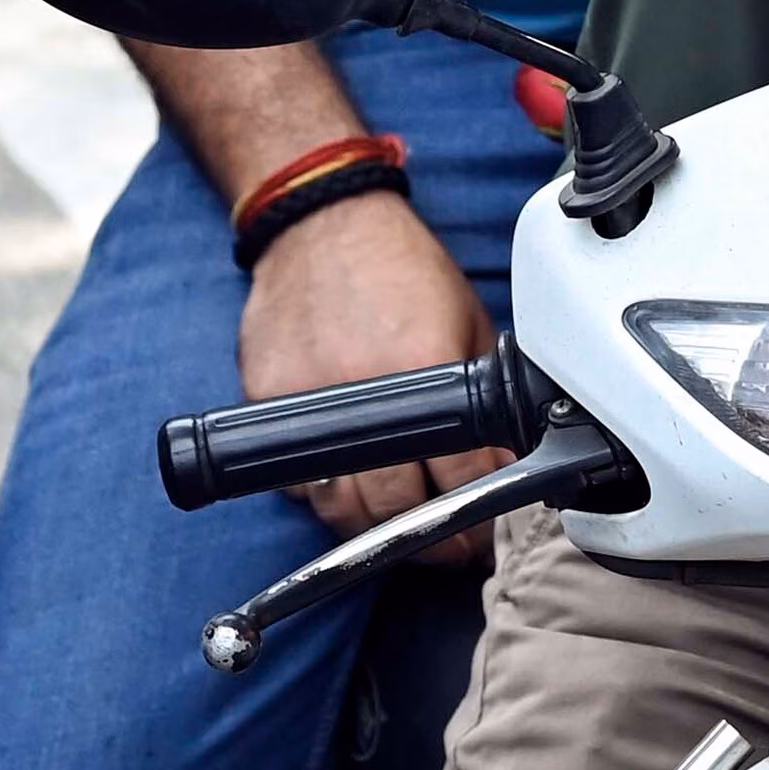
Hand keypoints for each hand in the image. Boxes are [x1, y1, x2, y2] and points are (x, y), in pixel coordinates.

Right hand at [240, 193, 510, 540]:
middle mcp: (361, 389)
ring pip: (340, 509)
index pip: (458, 474)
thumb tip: (502, 454)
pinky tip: (351, 488)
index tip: (484, 535)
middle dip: (430, 544)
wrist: (323, 219)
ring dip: (374, 531)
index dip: (479, 518)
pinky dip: (325, 495)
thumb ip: (480, 386)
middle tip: (450, 550)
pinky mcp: (266, 401)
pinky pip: (297, 481)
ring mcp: (306, 399)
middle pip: (394, 507)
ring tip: (402, 531)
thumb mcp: (463, 315)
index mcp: (421, 364)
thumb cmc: (397, 263)